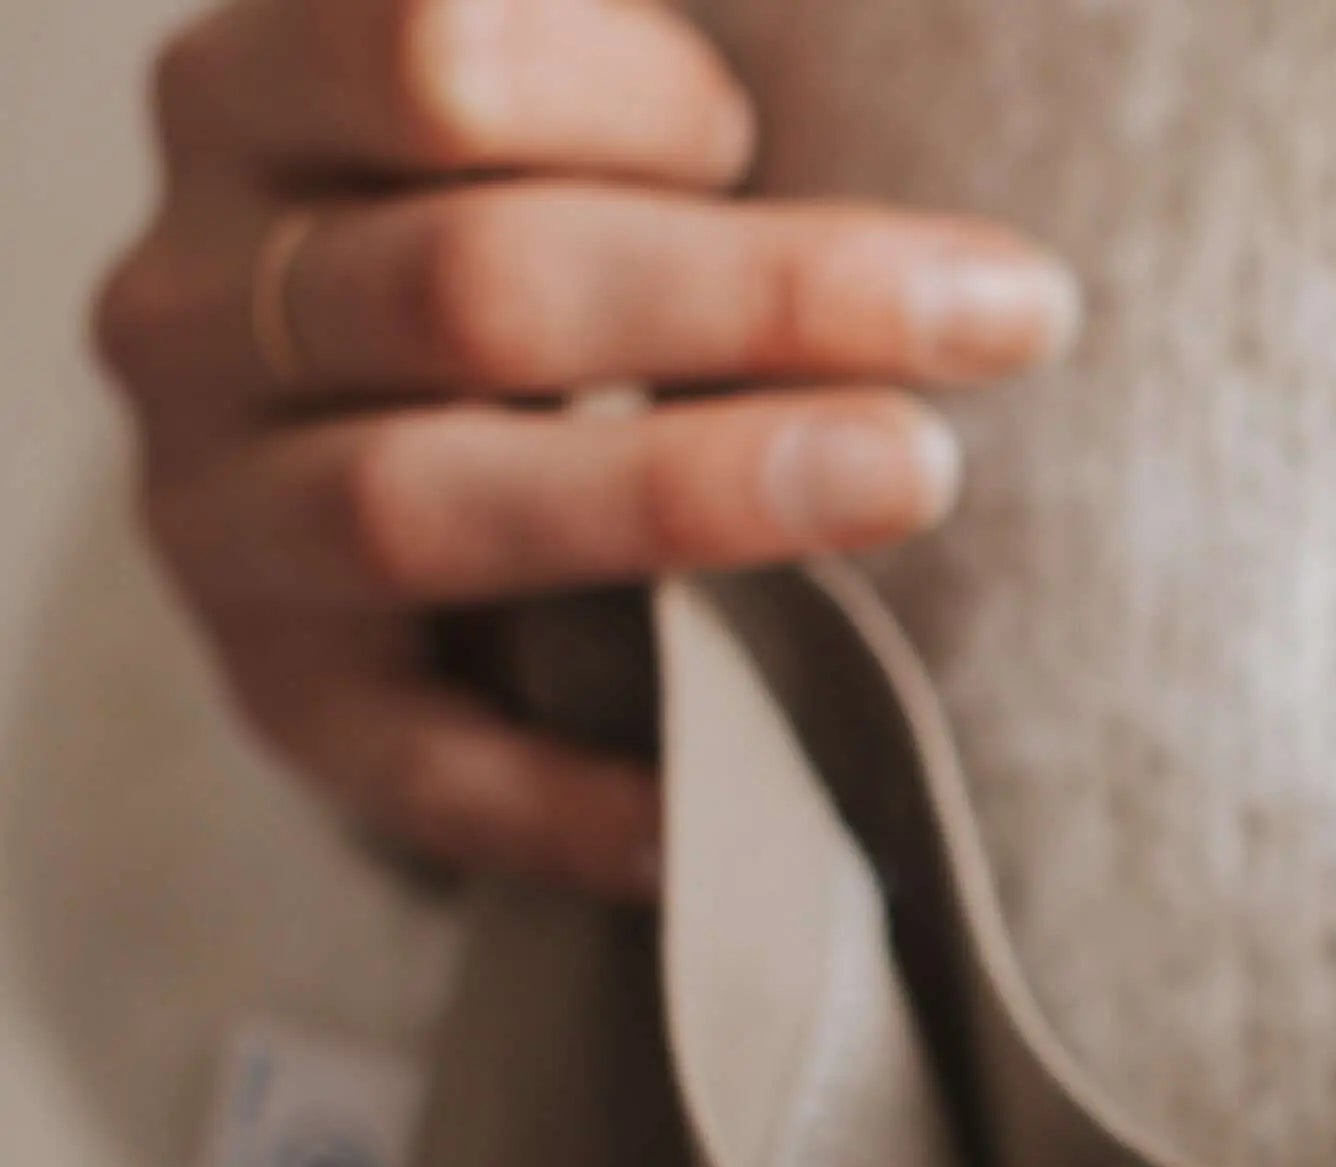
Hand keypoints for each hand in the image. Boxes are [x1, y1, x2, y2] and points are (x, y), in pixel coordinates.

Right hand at [92, 0, 1079, 894]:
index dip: (639, 93)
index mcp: (255, 97)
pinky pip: (422, 763)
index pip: (437, 57)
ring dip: (689, 495)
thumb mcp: (546, 124)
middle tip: (1011, 314)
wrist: (369, 459)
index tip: (768, 130)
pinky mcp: (288, 699)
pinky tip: (724, 796)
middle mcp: (196, 299)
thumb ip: (631, 81)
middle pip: (477, 289)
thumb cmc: (525, 249)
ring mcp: (221, 511)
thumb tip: (848, 85)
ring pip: (433, 501)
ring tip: (910, 475)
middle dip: (763, 298)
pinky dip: (574, 795)